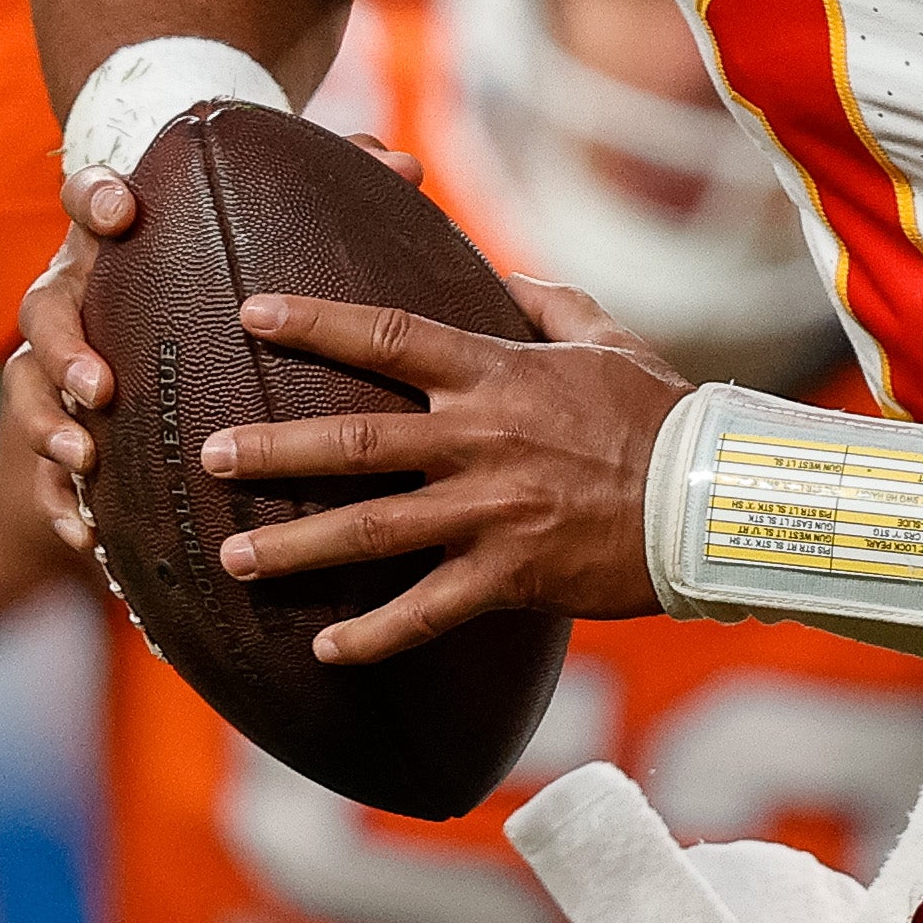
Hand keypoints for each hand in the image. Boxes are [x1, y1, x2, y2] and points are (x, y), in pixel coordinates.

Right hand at [2, 135, 428, 560]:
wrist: (169, 312)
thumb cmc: (233, 253)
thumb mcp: (276, 216)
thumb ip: (334, 180)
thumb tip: (406, 165)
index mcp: (117, 238)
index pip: (86, 195)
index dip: (93, 196)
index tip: (121, 210)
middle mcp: (79, 295)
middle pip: (44, 309)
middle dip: (65, 348)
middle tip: (102, 387)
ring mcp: (64, 362)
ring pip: (29, 389)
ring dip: (48, 426)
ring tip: (86, 460)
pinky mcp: (66, 424)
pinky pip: (44, 468)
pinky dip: (62, 500)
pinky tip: (90, 540)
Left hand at [202, 270, 690, 663]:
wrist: (715, 499)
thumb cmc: (662, 409)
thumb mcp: (605, 333)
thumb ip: (542, 299)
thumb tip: (497, 271)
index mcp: (496, 374)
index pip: (388, 336)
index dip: (316, 322)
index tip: (251, 313)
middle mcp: (480, 440)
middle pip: (357, 443)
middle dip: (275, 449)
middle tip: (208, 455)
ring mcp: (491, 513)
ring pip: (374, 531)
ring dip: (296, 545)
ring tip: (233, 557)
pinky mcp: (511, 576)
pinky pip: (428, 612)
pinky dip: (374, 636)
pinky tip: (323, 651)